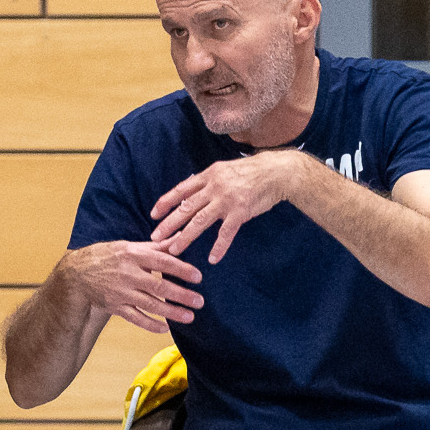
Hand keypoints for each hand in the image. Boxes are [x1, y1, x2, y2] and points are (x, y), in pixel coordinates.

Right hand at [59, 240, 203, 334]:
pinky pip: (135, 318)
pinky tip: (165, 329)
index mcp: (134, 255)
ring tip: (189, 317)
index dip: (181, 269)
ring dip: (171, 312)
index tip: (198, 276)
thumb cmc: (108, 257)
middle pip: (158, 286)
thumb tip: (180, 237)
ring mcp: (121, 292)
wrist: (77, 273)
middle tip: (199, 301)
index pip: (162, 262)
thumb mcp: (130, 247)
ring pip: (150, 304)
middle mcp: (128, 274)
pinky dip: (150, 324)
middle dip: (181, 295)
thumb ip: (157, 246)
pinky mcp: (115, 306)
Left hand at [149, 150, 303, 263]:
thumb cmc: (251, 172)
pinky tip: (212, 259)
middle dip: (168, 223)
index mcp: (209, 175)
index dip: (166, 202)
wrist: (276, 172)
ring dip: (185, 237)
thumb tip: (190, 194)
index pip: (181, 189)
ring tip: (174, 250)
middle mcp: (214, 187)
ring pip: (200, 221)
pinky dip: (219, 247)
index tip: (153, 214)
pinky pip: (226, 233)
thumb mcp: (224, 170)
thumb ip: (208, 182)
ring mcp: (227, 200)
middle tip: (155, 236)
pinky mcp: (240, 211)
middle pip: (186, 207)